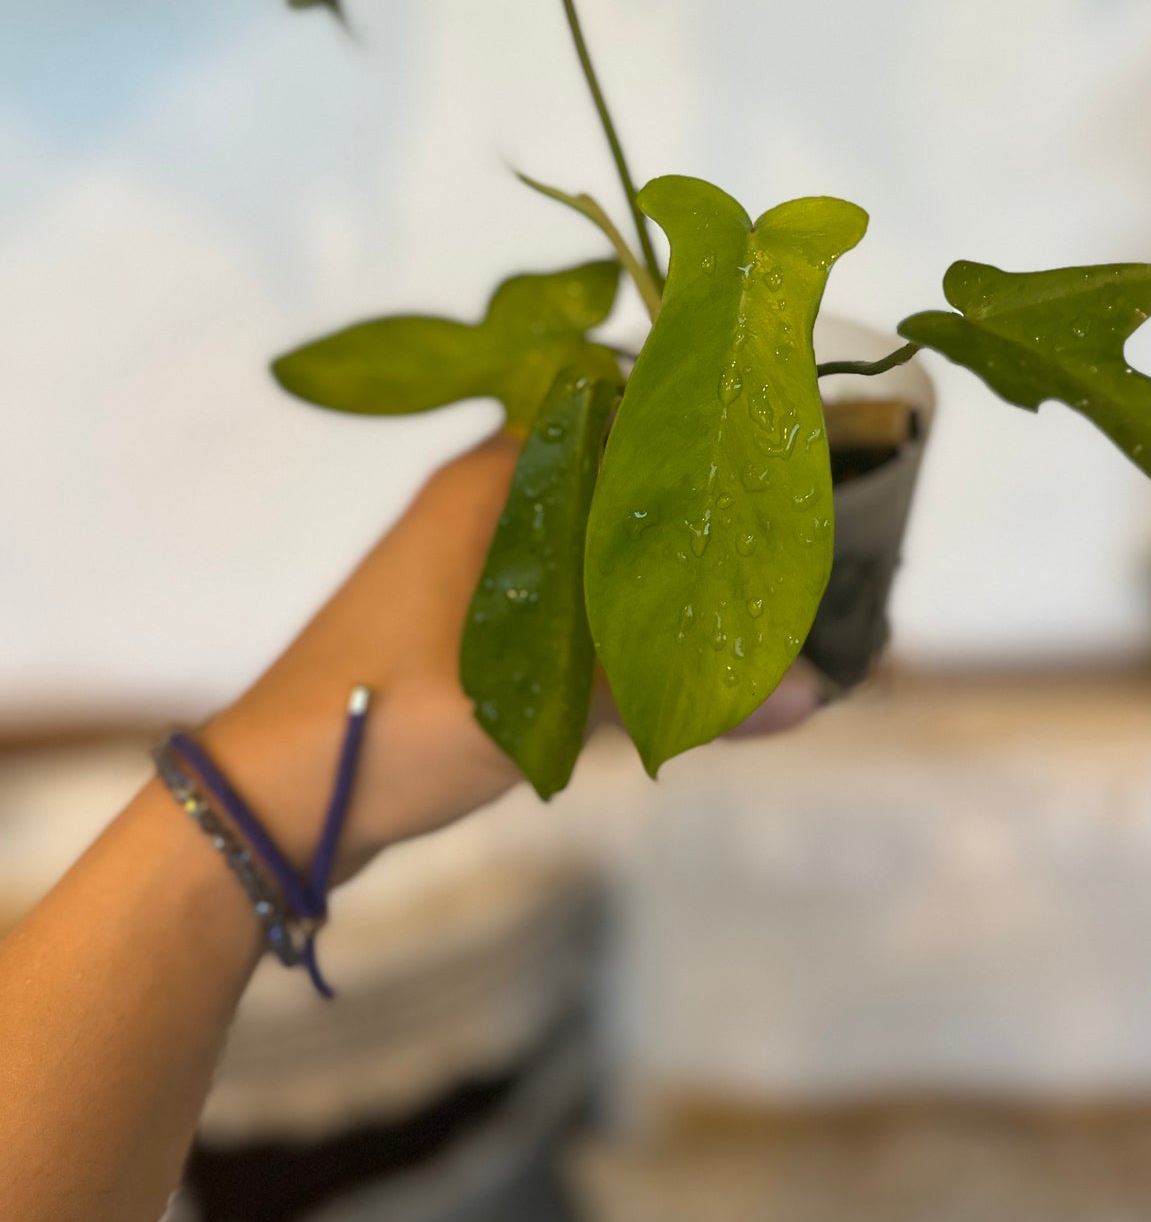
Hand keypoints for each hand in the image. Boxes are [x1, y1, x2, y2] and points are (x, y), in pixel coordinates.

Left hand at [203, 432, 826, 883]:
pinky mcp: (469, 628)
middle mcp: (487, 506)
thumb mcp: (537, 708)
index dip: (700, 437)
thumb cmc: (385, 724)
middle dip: (696, 519)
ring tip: (755, 596)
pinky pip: (568, 604)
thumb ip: (673, 693)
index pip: (620, 417)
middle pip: (617, 487)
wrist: (268, 804)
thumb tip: (812, 692)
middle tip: (792, 542)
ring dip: (660, 576)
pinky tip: (680, 653)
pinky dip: (621, 623)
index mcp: (493, 484)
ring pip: (595, 549)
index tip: (785, 460)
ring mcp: (474, 567)